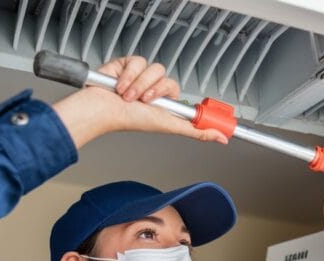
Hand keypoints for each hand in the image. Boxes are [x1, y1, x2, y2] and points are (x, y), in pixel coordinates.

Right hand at [51, 56, 226, 147]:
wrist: (103, 108)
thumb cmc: (128, 119)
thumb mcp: (168, 126)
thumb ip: (196, 132)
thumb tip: (220, 138)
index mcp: (163, 102)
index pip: (178, 91)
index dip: (172, 94)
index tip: (170, 101)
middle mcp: (152, 88)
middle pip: (167, 78)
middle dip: (155, 90)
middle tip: (144, 101)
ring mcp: (141, 75)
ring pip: (155, 68)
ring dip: (140, 84)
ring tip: (128, 96)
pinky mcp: (129, 64)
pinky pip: (139, 61)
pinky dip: (129, 75)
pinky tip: (120, 85)